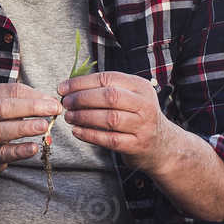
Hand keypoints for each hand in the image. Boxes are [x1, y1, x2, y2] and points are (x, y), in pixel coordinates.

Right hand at [0, 81, 63, 182]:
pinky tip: (34, 148)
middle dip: (31, 107)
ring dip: (24, 128)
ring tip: (44, 126)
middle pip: (4, 108)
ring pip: (0, 130)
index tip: (54, 102)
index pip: (12, 91)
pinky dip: (19, 151)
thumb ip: (21, 102)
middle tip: (54, 110)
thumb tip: (50, 102)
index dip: (36, 95)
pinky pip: (3, 153)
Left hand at [57, 70, 171, 169]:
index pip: (108, 79)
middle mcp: (144, 104)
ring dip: (84, 117)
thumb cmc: (136, 116)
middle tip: (66, 103)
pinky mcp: (137, 145)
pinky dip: (90, 135)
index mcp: (140, 86)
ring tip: (69, 117)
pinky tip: (77, 131)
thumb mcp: (130, 96)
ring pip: (110, 118)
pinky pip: (110, 139)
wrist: (161, 144)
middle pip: (110, 97)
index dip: (82, 83)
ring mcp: (142, 125)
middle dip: (82, 99)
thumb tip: (69, 87)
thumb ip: (106, 89)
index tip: (63, 88)